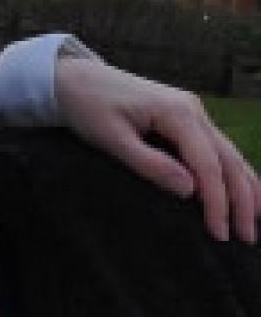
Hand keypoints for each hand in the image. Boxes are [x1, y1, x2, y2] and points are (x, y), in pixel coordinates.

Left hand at [56, 57, 258, 242]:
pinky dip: (233, 171)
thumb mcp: (111, 139)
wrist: (73, 78)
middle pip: (228, 160)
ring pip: (230, 153)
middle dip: (241, 200)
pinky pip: (218, 147)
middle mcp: (193, 110)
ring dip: (245, 187)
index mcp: (177, 112)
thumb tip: (190, 190)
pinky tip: (244, 191)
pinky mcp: (186, 116)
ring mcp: (192, 111)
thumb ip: (150, 164)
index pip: (207, 165)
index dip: (217, 202)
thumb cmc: (87, 107)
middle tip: (246, 238)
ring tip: (254, 222)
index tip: (219, 233)